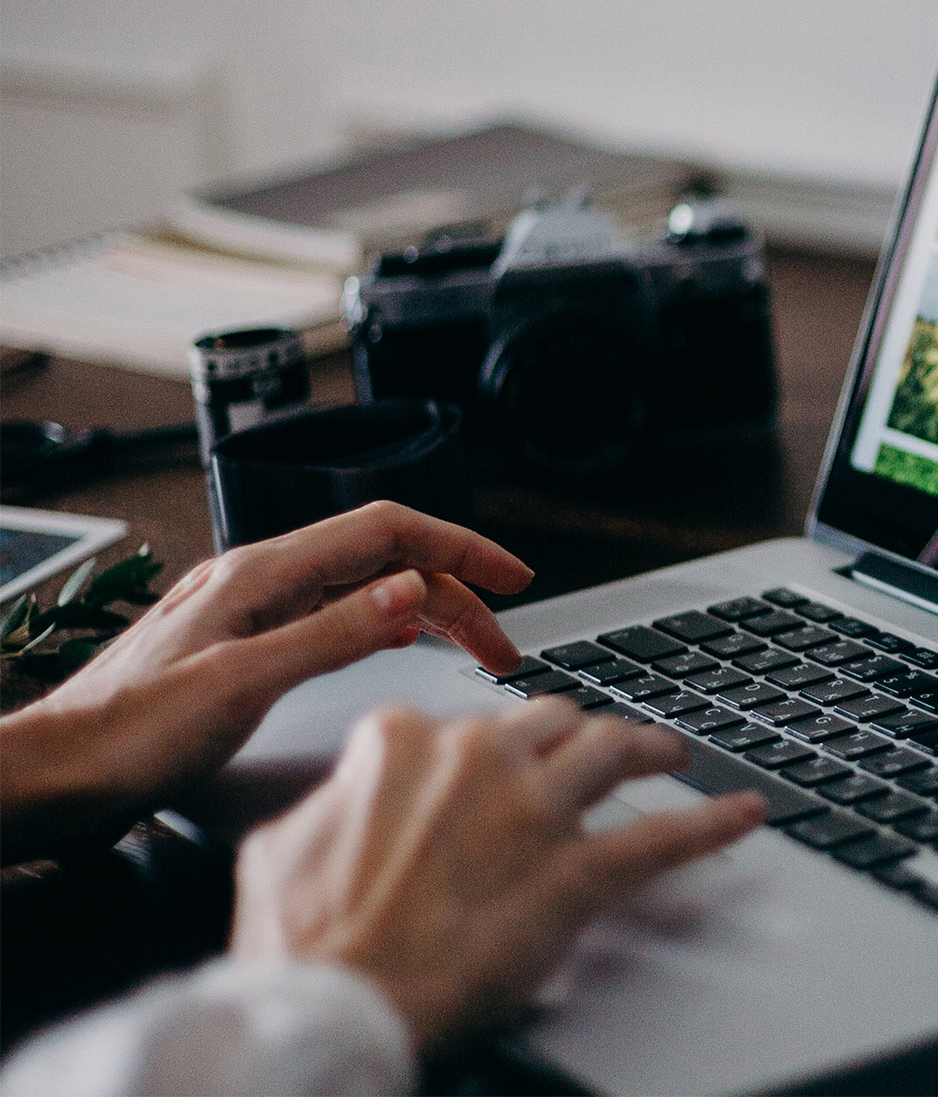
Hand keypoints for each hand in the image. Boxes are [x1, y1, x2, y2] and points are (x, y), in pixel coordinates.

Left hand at [0, 501, 532, 860]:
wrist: (56, 774)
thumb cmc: (128, 735)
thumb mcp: (244, 684)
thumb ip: (335, 633)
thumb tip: (412, 590)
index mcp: (264, 575)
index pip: (387, 531)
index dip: (460, 547)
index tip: (512, 575)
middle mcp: (260, 582)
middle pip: (384, 563)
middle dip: (456, 594)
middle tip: (503, 646)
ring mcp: (252, 611)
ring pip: (364, 591)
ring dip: (427, 615)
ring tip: (474, 652)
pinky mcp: (246, 645)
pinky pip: (336, 617)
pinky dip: (387, 627)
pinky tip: (403, 644)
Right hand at [232, 699, 763, 1048]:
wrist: (337, 1001)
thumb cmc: (306, 942)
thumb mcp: (285, 845)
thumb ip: (333, 802)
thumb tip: (346, 800)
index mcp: (405, 742)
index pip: (465, 721)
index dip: (486, 748)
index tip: (496, 764)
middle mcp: (479, 758)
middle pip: (550, 722)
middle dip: (574, 736)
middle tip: (593, 753)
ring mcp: (535, 809)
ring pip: (613, 750)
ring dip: (649, 749)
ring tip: (670, 753)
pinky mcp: (577, 871)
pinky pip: (663, 837)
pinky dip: (711, 823)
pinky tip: (744, 813)